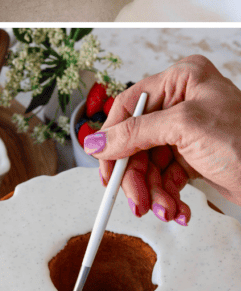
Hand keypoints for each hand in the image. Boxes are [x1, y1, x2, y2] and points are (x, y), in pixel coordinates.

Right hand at [83, 55, 240, 223]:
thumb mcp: (186, 128)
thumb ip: (136, 133)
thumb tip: (97, 141)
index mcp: (181, 80)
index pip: (130, 105)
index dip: (112, 135)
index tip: (103, 162)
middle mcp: (182, 102)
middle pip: (136, 140)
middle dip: (135, 175)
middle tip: (135, 199)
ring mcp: (187, 132)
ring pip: (148, 164)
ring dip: (152, 192)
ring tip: (164, 209)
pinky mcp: (192, 158)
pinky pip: (164, 178)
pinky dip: (167, 197)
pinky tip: (176, 208)